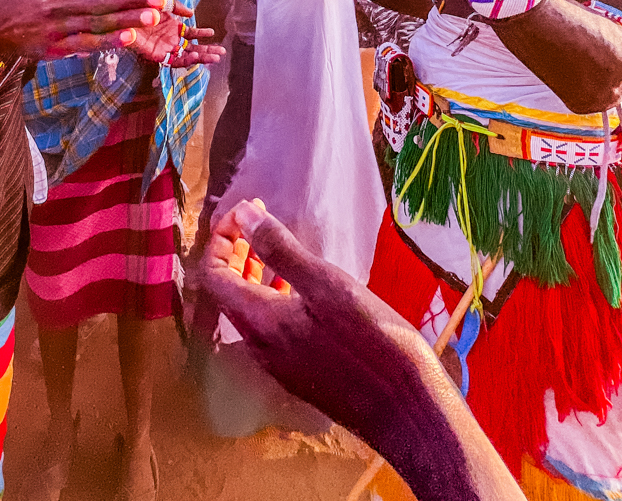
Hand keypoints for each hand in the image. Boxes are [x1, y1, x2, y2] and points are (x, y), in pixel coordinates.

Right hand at [0, 0, 165, 62]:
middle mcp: (56, 2)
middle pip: (99, 1)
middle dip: (131, 0)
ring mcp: (56, 26)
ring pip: (96, 23)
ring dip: (126, 20)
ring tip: (151, 17)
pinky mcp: (54, 48)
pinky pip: (84, 44)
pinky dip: (107, 42)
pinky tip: (127, 39)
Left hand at [131, 3, 225, 67]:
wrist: (122, 13)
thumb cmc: (140, 7)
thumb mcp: (162, 3)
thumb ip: (177, 6)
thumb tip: (191, 13)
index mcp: (171, 27)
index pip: (190, 33)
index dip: (201, 33)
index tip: (212, 32)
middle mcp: (169, 39)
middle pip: (192, 48)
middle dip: (207, 50)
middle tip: (222, 52)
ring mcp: (164, 47)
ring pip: (186, 56)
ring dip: (201, 57)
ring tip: (215, 57)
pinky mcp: (156, 55)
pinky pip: (173, 60)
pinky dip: (186, 60)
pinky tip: (195, 56)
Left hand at [202, 202, 425, 420]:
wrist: (408, 411)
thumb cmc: (371, 341)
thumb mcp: (326, 284)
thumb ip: (280, 249)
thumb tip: (243, 215)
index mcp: (259, 322)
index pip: (213, 274)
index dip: (222, 238)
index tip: (246, 210)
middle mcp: (260, 346)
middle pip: (228, 292)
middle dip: (236, 250)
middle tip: (256, 218)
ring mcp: (281, 363)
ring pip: (251, 309)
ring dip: (255, 272)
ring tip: (274, 243)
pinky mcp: (302, 371)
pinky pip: (273, 326)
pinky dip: (274, 295)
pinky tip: (301, 285)